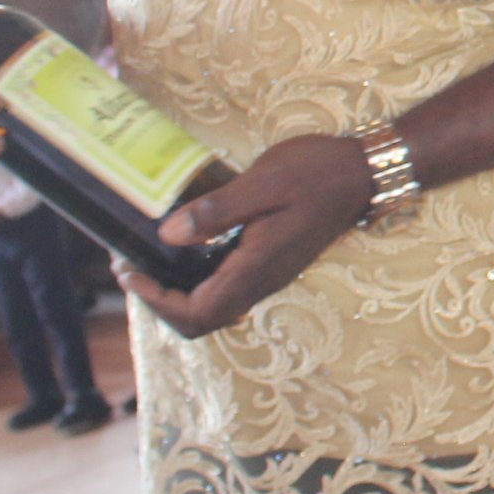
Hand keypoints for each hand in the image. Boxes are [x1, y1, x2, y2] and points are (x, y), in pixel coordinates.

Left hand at [119, 133, 370, 338]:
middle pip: (201, 321)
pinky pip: (226, 290)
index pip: (196, 313)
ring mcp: (269, 276)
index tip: (129, 270)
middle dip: (160, 302)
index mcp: (256, 268)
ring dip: (177, 294)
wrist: (364, 173)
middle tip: (132, 269)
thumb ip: (215, 212)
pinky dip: (196, 282)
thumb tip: (166, 235)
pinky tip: (185, 250)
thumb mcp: (262, 183)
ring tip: (149, 261)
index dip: (156, 301)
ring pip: (213, 309)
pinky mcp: (272, 265)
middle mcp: (262, 282)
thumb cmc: (316, 172)